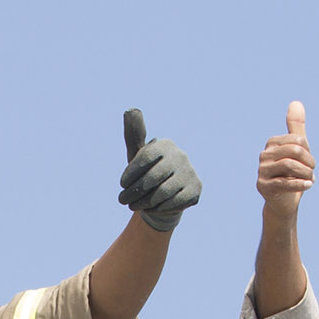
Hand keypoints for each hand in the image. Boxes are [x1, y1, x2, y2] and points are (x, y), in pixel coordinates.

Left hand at [117, 107, 200, 231]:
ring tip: (135, 205)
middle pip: (151, 178)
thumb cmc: (147, 173)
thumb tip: (130, 110)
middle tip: (124, 200)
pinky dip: (158, 208)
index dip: (131, 174)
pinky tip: (153, 207)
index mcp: (164, 145)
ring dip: (144, 203)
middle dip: (134, 192)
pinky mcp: (196, 189)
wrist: (164, 196)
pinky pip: (172, 203)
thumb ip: (133, 135)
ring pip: (161, 193)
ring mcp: (189, 172)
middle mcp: (180, 156)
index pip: (144, 157)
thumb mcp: (137, 155)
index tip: (122, 185)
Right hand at [256, 100, 312, 216]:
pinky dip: (301, 183)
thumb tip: (295, 103)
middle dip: (309, 162)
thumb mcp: (297, 149)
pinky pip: (285, 182)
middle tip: (312, 171)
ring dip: (306, 173)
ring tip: (310, 179)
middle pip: (294, 151)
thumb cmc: (292, 173)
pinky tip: (309, 185)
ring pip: (290, 166)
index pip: (297, 140)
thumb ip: (296, 127)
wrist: (283, 202)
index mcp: (272, 143)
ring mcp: (262, 171)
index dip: (308, 151)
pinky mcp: (263, 186)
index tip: (309, 162)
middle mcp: (264, 155)